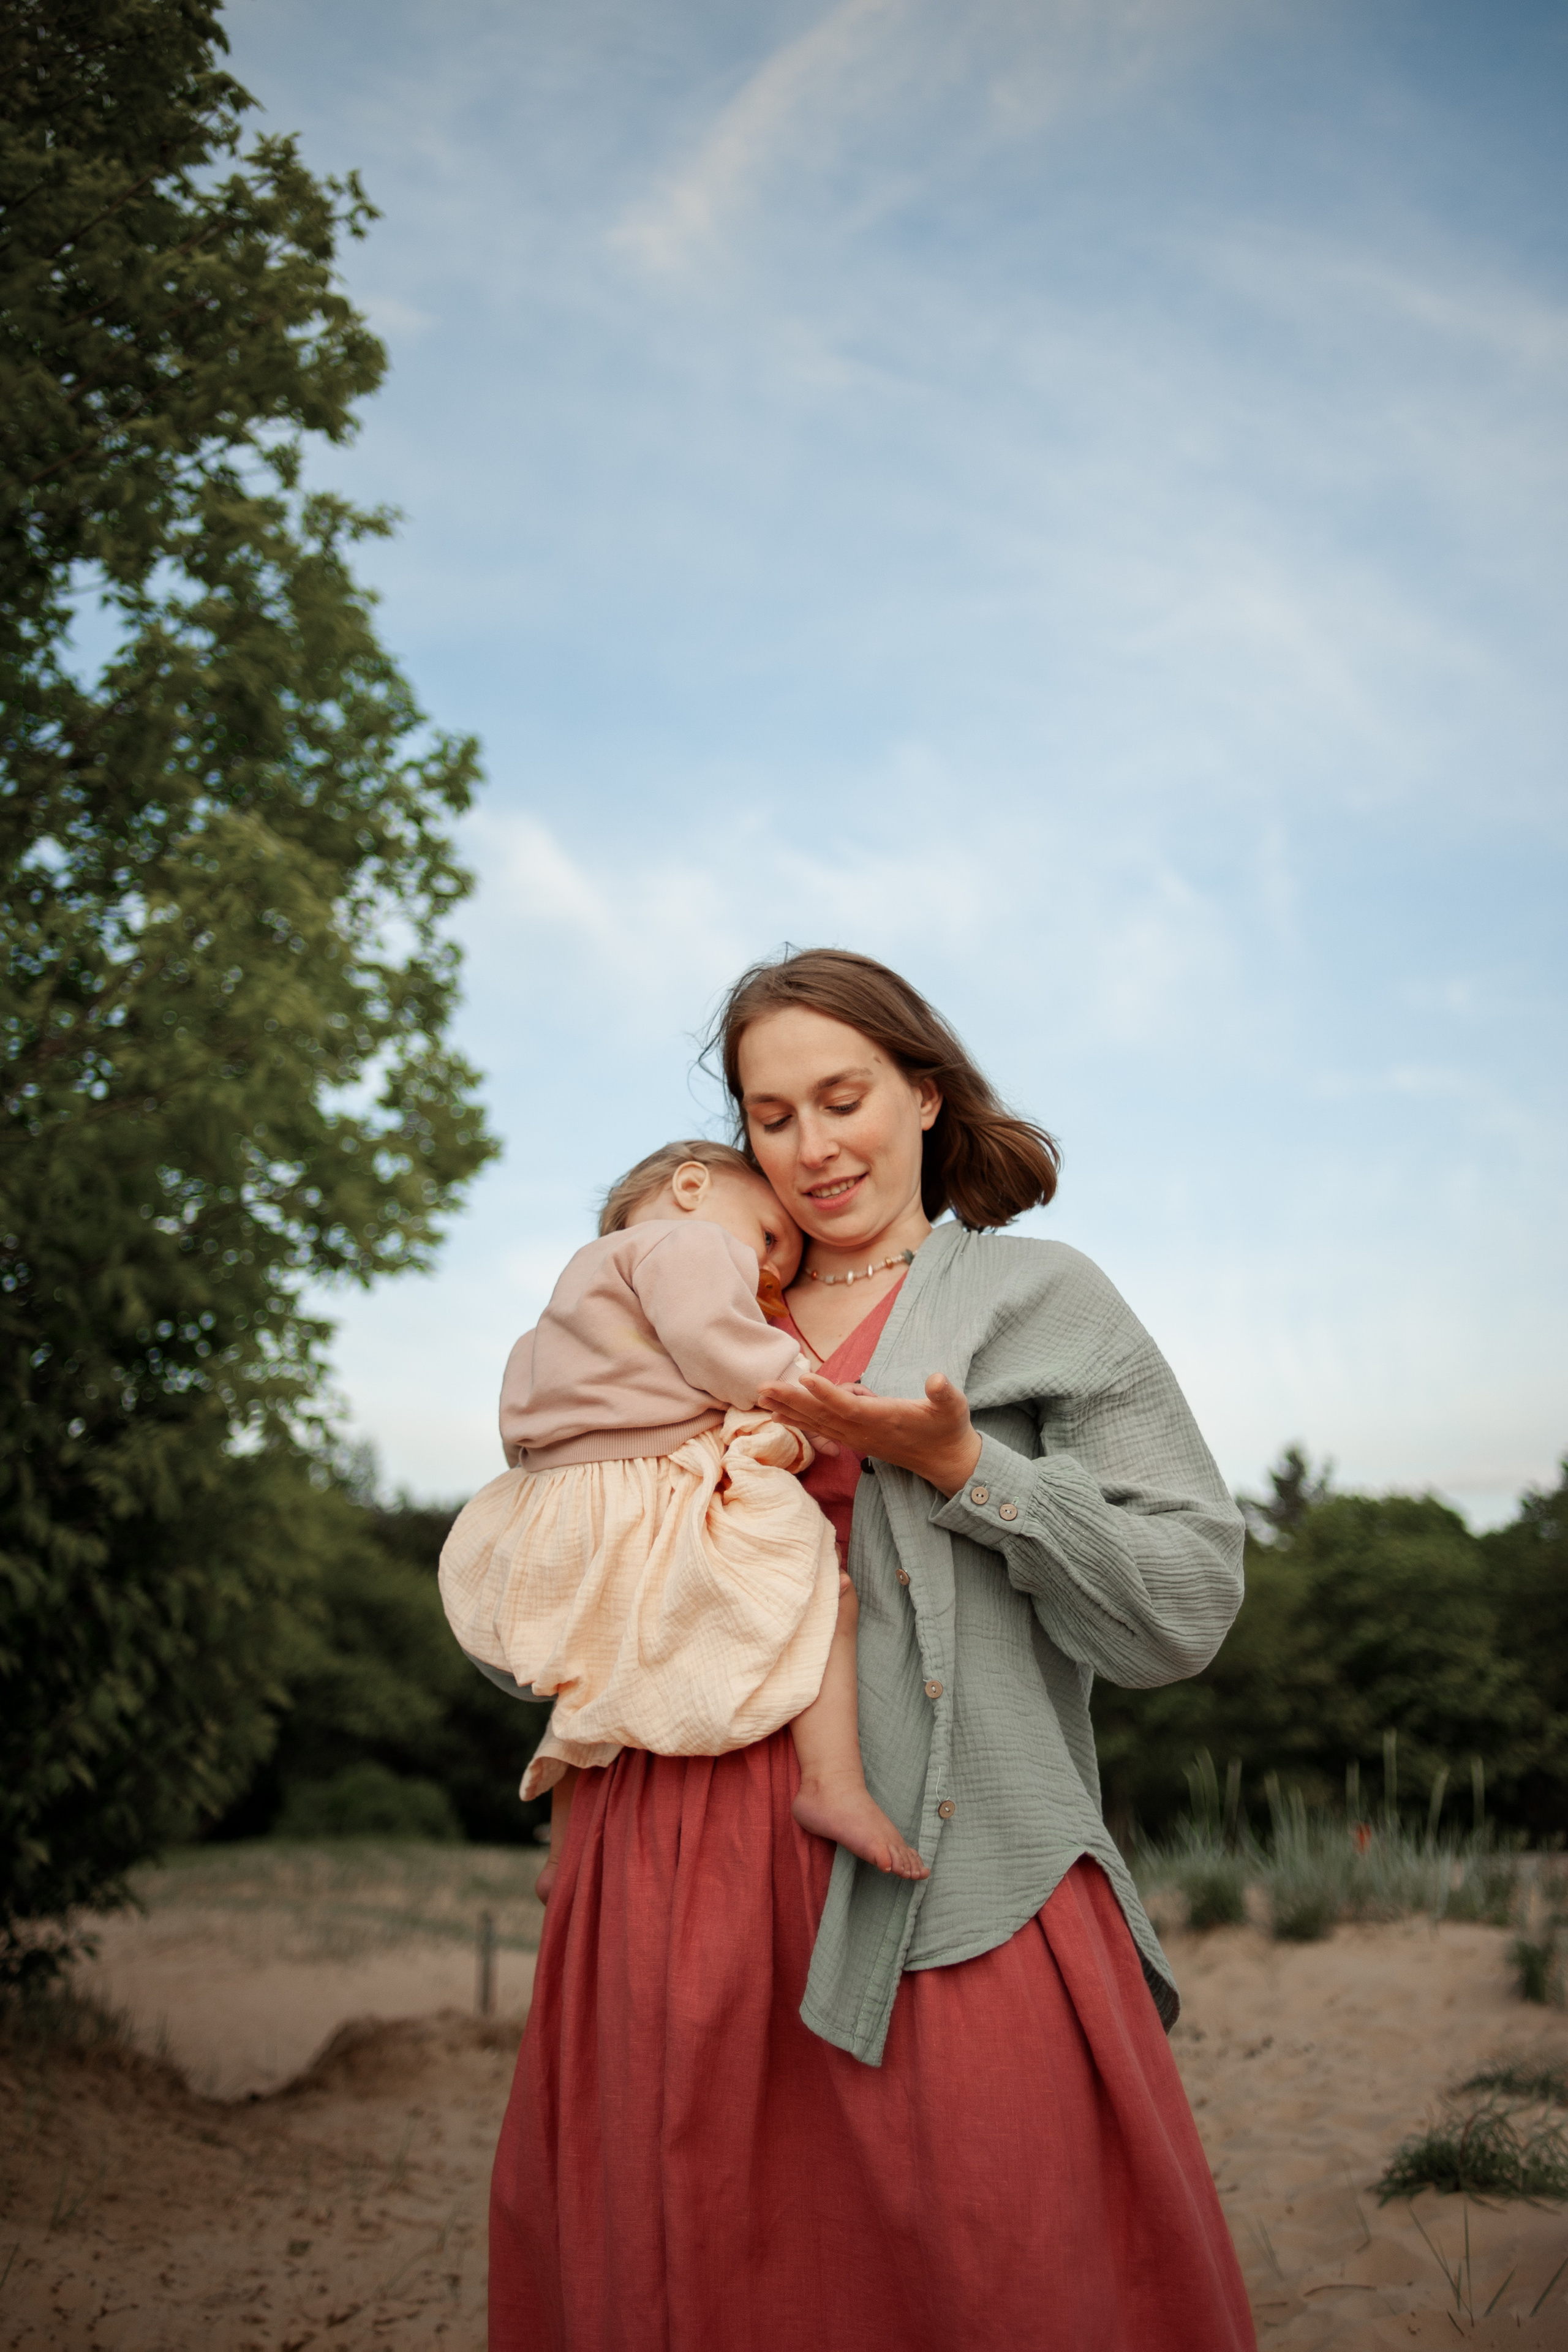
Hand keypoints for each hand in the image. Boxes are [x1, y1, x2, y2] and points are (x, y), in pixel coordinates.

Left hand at [756, 1370, 982, 1498]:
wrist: (944, 1461)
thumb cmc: (947, 1429)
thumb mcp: (953, 1407)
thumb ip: (945, 1394)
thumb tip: (938, 1380)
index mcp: (884, 1420)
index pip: (851, 1407)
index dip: (828, 1394)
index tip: (806, 1379)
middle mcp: (864, 1431)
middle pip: (822, 1414)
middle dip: (792, 1399)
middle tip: (762, 1386)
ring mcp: (856, 1437)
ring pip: (816, 1421)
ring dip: (788, 1408)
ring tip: (761, 1396)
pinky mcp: (854, 1439)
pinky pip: (820, 1428)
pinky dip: (798, 1420)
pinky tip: (778, 1415)